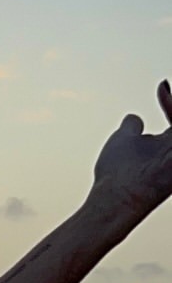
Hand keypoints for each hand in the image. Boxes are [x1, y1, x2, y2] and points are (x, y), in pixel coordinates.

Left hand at [89, 79, 171, 225]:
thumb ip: (130, 127)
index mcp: (167, 144)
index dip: (170, 100)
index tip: (161, 84)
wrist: (116, 197)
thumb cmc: (116, 174)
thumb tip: (133, 119)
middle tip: (164, 88)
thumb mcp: (122, 140)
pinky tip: (167, 99)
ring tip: (166, 96)